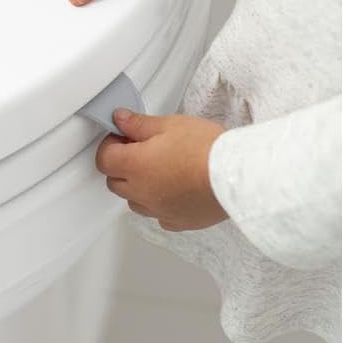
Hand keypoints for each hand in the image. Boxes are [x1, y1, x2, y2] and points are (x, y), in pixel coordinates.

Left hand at [95, 109, 227, 230]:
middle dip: (122, 165)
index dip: (111, 144)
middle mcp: (142, 192)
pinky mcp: (177, 222)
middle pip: (115, 182)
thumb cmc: (206, 149)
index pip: (104, 159)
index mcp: (135, 166)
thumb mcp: (170, 125)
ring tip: (160, 169)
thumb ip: (139, 124)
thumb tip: (119, 120)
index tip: (124, 137)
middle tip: (142, 149)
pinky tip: (174, 190)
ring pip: (134, 201)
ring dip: (138, 186)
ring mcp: (158, 210)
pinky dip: (159, 204)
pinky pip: (158, 215)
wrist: (238, 176)